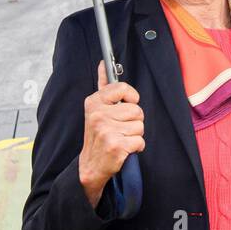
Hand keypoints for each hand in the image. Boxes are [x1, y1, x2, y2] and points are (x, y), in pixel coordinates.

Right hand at [78, 60, 144, 207]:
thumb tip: (104, 64)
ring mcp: (106, 130)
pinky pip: (140, 141)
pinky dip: (136, 147)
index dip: (130, 98)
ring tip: (121, 138)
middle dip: (134, 121)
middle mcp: (98, 115)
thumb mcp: (96, 109)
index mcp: (94, 102)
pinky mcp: (115, 146)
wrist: (90, 165)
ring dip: (135, 135)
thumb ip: (104, 86)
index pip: (122, 88)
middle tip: (120, 129)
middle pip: (136, 110)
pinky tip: (124, 148)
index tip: (126, 105)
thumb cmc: (98, 135)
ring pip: (140, 126)